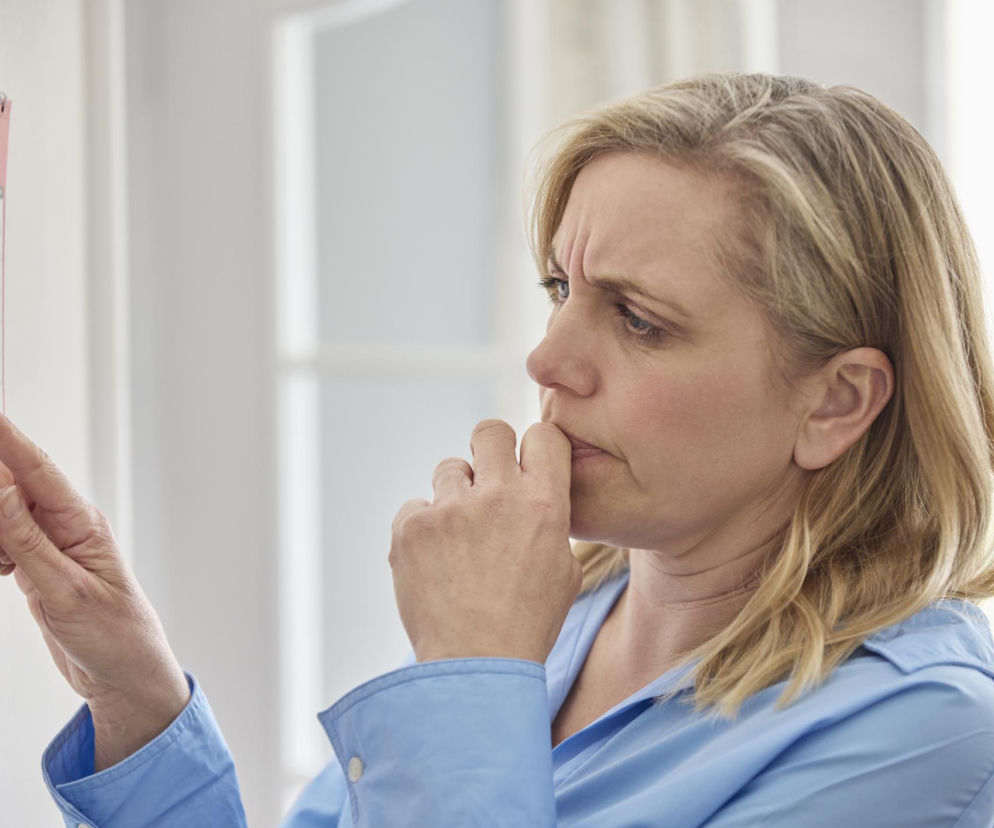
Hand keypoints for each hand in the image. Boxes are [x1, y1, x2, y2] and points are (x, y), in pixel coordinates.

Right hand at [0, 413, 188, 770]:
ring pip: (4, 515)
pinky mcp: (38, 567)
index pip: (35, 468)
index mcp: (82, 523)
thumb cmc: (113, 635)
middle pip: (13, 486)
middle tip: (0, 542)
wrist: (125, 675)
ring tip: (1, 562)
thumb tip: (0, 486)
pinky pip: (4, 542)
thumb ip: (26, 539)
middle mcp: (67, 526)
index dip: (5, 437)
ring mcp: (52, 546)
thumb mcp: (63, 589)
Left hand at [390, 420, 580, 663]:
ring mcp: (449, 510)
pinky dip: (423, 529)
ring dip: (455, 496)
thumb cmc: (527, 625)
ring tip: (459, 541)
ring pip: (449, 468)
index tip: (527, 467)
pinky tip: (435, 563)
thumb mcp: (564, 572)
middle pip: (489, 431)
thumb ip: (551, 522)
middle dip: (490, 450)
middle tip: (487, 483)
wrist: (476, 669)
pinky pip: (415, 506)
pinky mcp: (410, 528)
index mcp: (544, 504)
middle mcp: (498, 497)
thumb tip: (536, 495)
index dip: (535, 448)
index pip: (544, 435)